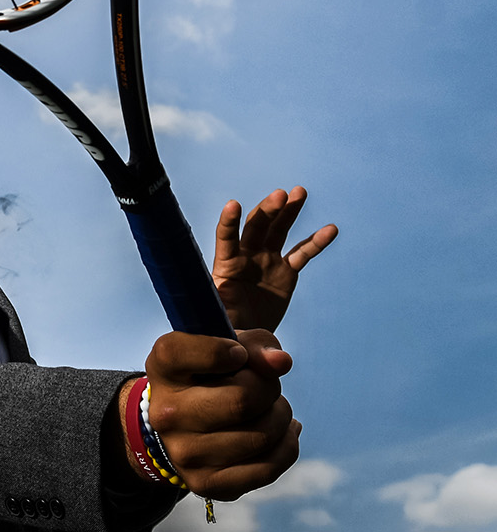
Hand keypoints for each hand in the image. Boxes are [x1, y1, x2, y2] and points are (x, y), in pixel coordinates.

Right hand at [133, 329, 299, 501]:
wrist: (189, 418)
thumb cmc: (216, 371)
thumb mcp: (229, 344)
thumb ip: (256, 345)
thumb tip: (280, 362)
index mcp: (162, 368)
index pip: (185, 352)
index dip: (229, 350)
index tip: (239, 353)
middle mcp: (165, 413)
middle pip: (242, 400)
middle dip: (269, 387)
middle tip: (265, 385)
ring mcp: (183, 453)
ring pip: (262, 435)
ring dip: (281, 416)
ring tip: (270, 409)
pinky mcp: (206, 483)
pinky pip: (268, 468)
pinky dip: (286, 445)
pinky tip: (280, 432)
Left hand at [213, 187, 336, 331]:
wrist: (242, 340)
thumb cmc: (227, 337)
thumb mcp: (230, 338)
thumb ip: (250, 344)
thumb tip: (276, 361)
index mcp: (224, 269)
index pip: (225, 240)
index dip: (228, 223)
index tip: (232, 205)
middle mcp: (244, 259)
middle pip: (255, 229)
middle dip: (267, 211)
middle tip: (281, 195)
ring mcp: (265, 262)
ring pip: (277, 232)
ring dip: (287, 212)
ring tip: (298, 192)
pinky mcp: (285, 272)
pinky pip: (302, 254)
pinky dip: (315, 241)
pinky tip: (330, 229)